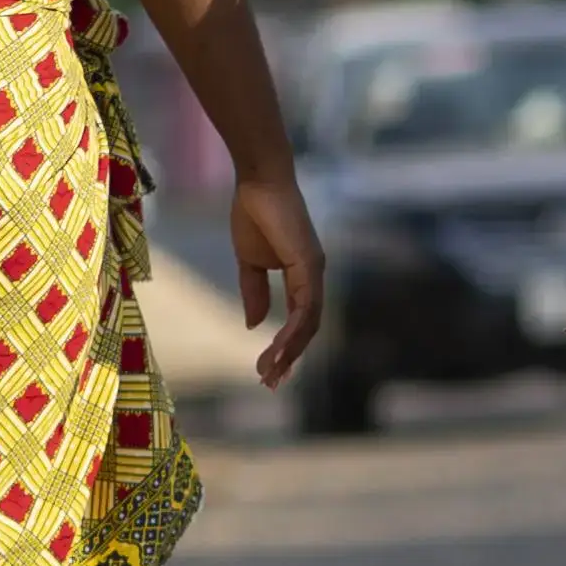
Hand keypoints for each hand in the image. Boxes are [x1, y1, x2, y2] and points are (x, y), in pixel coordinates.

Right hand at [233, 171, 329, 383]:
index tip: (268, 370)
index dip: (287, 346)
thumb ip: (254, 292)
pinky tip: (279, 349)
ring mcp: (315, 271)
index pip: (300, 320)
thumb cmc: (254, 214)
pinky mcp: (310, 264)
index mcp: (302, 276)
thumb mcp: (250, 262)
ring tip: (270, 373)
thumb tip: (255, 325)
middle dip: (289, 358)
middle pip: (308, 328)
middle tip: (270, 383)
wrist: (257, 183)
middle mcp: (314, 277)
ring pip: (309, 323)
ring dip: (289, 351)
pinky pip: (305, 306)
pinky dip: (294, 330)